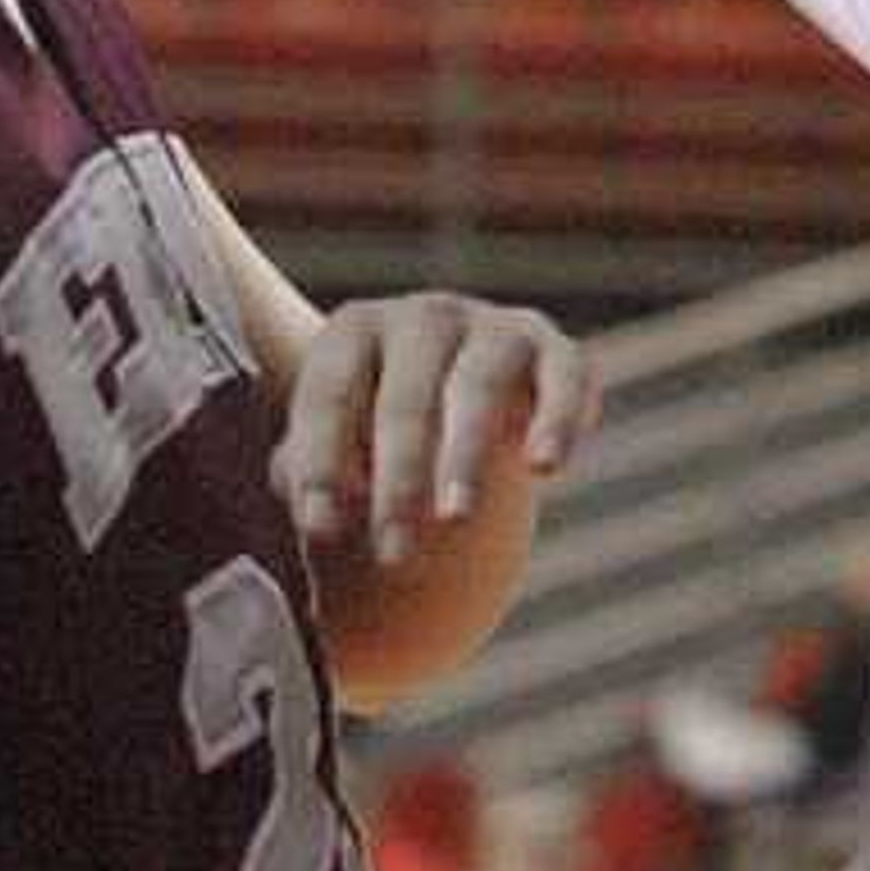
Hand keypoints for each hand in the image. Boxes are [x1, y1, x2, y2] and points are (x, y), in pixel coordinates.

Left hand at [278, 293, 597, 566]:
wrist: (448, 414)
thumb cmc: (368, 444)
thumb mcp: (328, 452)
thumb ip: (305, 477)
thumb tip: (304, 510)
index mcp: (354, 332)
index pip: (328, 392)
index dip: (319, 459)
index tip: (319, 528)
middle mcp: (423, 317)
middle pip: (405, 396)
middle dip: (397, 477)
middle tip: (392, 553)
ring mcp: (492, 326)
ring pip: (478, 385)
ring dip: (464, 453)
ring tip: (454, 517)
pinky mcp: (552, 350)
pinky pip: (565, 376)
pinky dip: (557, 419)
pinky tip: (544, 470)